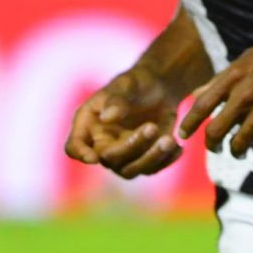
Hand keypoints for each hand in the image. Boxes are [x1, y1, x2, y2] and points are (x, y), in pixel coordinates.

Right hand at [65, 64, 189, 179]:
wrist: (159, 87)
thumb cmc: (136, 81)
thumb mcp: (127, 84)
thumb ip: (117, 99)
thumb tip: (107, 118)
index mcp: (88, 124)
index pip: (74, 146)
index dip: (80, 154)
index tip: (93, 158)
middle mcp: (101, 143)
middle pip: (108, 159)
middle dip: (131, 147)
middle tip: (151, 127)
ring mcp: (122, 154)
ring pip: (130, 170)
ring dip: (150, 158)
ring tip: (169, 140)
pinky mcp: (143, 159)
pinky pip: (151, 169)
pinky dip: (165, 160)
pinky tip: (178, 146)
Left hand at [178, 20, 252, 159]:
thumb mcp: (249, 59)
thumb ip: (223, 79)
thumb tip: (198, 93)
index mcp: (235, 75)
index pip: (202, 104)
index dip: (188, 123)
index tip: (182, 135)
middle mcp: (246, 94)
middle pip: (216, 131)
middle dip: (212, 144)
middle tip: (214, 147)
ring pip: (238, 144)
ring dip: (236, 151)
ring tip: (239, 150)